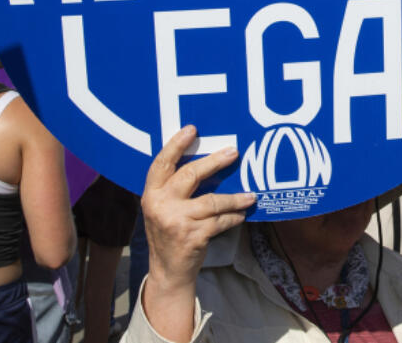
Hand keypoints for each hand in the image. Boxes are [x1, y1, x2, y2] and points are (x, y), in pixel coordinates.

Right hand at [140, 126, 254, 338]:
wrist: (168, 272)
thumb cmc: (170, 233)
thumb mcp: (162, 209)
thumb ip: (173, 189)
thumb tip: (205, 160)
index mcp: (151, 195)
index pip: (161, 164)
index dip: (176, 145)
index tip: (192, 129)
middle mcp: (160, 205)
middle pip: (190, 175)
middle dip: (214, 162)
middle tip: (233, 152)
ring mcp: (176, 221)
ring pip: (212, 201)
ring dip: (235, 198)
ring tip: (250, 196)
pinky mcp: (193, 236)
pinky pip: (221, 221)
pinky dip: (234, 217)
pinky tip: (242, 215)